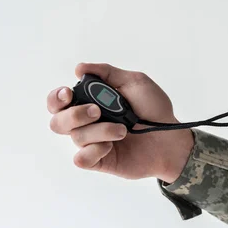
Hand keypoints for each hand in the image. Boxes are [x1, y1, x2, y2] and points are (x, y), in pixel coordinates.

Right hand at [48, 62, 193, 182]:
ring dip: (100, 130)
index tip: (68, 94)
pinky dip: (95, 150)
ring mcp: (92, 142)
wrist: (171, 137)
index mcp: (92, 101)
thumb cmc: (155, 109)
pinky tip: (112, 146)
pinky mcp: (99, 160)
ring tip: (123, 130)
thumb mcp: (135, 82)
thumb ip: (108, 73)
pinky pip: (82, 158)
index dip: (56, 98)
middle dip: (75, 115)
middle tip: (97, 111)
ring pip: (76, 137)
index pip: (59, 100)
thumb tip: (80, 68)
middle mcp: (88, 122)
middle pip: (58, 121)